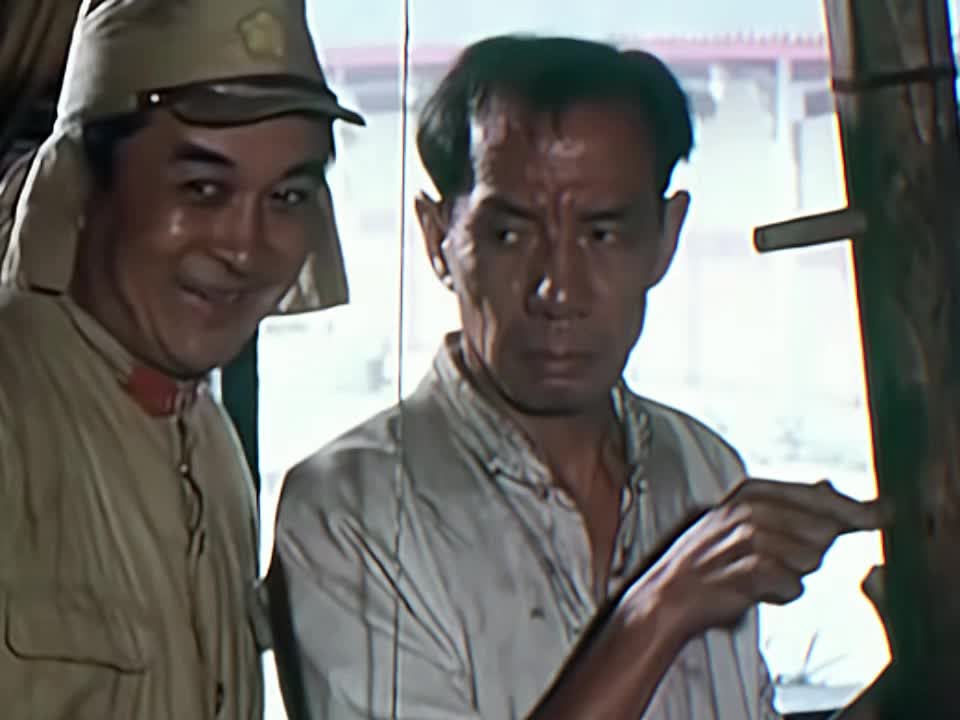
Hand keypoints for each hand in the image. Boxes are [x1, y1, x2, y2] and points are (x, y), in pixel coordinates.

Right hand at [634, 478, 885, 642]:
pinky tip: (761, 590)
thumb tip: (830, 486)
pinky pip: (791, 585)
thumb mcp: (746, 519)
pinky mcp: (744, 571)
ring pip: (809, 558)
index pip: (817, 496)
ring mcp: (744, 539)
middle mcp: (748, 509)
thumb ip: (790, 504)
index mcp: (751, 491)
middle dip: (813, 549)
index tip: (883, 514)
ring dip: (794, 574)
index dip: (853, 508)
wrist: (669, 594)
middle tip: (782, 560)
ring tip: (764, 575)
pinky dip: (782, 593)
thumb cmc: (712, 559)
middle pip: (821, 528)